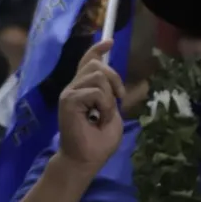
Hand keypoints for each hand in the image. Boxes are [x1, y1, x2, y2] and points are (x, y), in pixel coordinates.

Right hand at [57, 40, 125, 173]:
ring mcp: (69, 92)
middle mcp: (73, 87)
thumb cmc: (98, 142)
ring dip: (110, 98)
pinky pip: (96, 92)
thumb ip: (115, 98)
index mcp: (82, 89)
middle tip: (120, 100)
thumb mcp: (115, 116)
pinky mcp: (69, 100)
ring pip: (98, 77)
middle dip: (115, 79)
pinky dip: (105, 106)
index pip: (87, 62)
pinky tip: (99, 119)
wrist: (85, 160)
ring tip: (105, 115)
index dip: (97, 49)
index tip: (110, 41)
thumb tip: (131, 86)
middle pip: (97, 66)